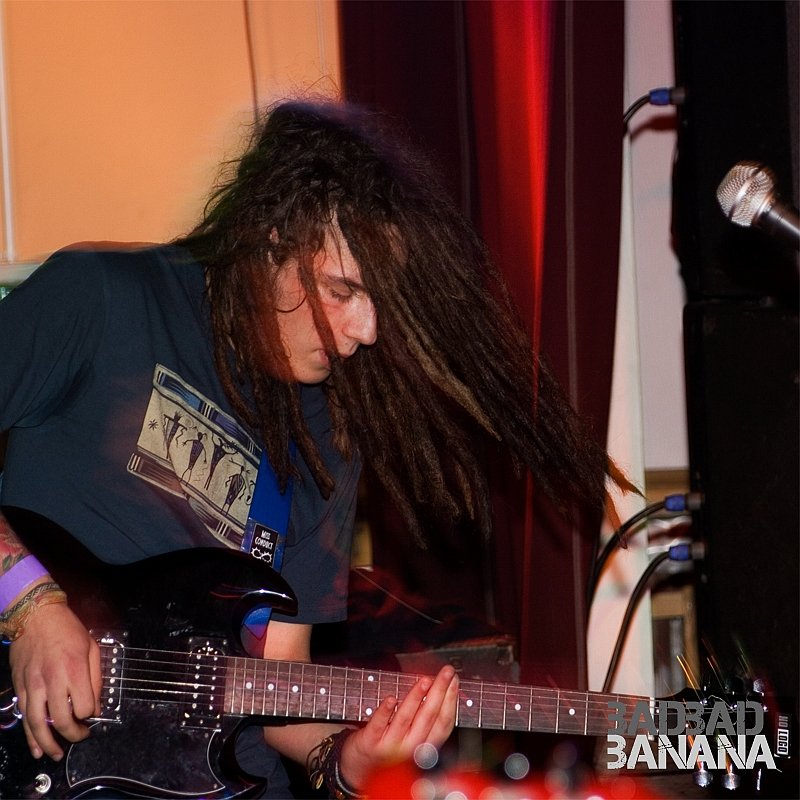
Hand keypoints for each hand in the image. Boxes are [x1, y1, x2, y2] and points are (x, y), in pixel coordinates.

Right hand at [9, 601, 100, 759]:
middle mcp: (52, 681)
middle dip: (73, 734)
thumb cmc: (68, 630)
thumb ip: (95, 678)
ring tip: (55, 755)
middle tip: (80, 736)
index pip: (83, 707)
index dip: (90, 715)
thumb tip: (95, 706)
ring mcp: (33, 686)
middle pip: (62, 720)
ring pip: (39, 724)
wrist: (36, 617)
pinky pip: (25, 716)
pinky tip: (36, 747)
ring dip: (48, 743)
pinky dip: (30, 735)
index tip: (92, 715)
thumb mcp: (91, 648)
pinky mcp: (21, 687)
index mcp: (73, 670)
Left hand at [340, 665, 458, 788]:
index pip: (443, 723)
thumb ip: (426, 721)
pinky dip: (385, 711)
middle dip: (440, 691)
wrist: (362, 768)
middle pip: (428, 717)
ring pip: (406, 718)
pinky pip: (379, 724)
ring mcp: (390, 745)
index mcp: (424, 746)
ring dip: (416, 697)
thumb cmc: (391, 749)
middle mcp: (410, 747)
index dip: (450, 701)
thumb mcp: (414, 739)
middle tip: (446, 672)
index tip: (454, 681)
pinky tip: (391, 698)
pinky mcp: (370, 742)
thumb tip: (440, 691)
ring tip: (425, 680)